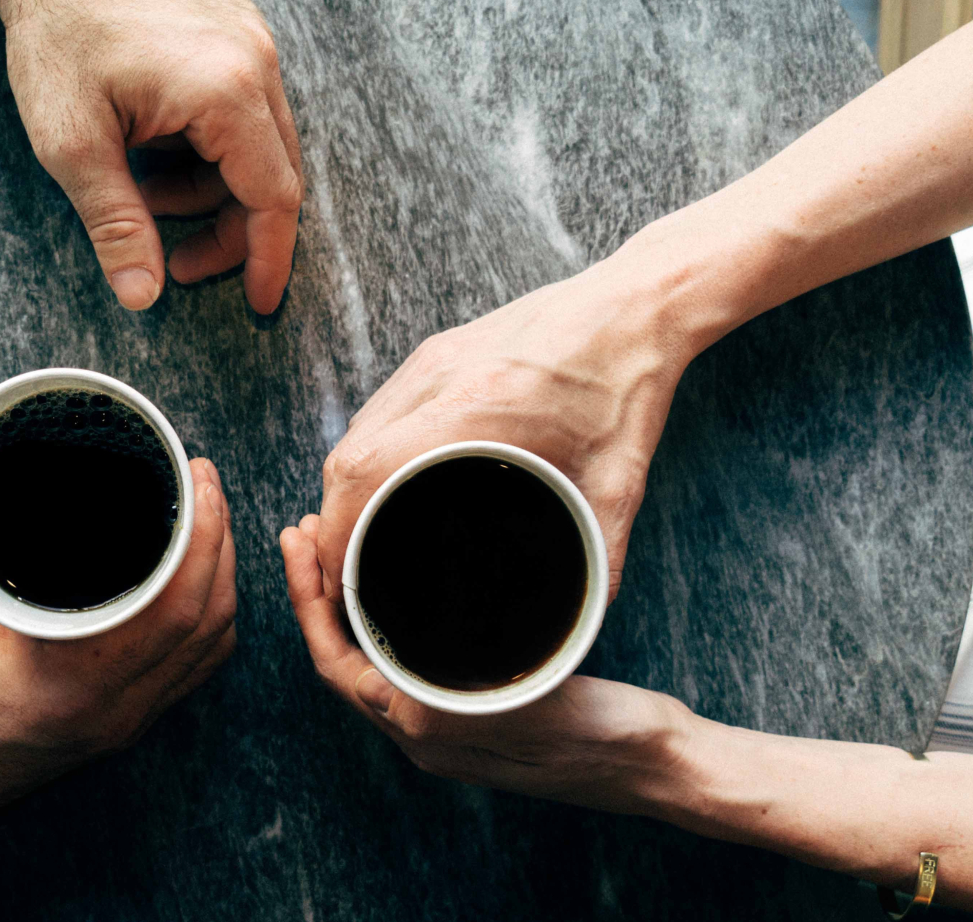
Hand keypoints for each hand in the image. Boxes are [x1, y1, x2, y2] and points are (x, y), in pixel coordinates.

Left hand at [0, 0, 303, 313]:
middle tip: (180, 263)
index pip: (274, 197)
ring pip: (259, 144)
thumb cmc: (56, 34)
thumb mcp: (73, 143)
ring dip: (213, 187)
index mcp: (225, 91)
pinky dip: (209, 147)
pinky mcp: (233, 30)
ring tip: (147, 196)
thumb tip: (143, 296)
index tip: (259, 302)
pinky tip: (157, 152)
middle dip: (231, 230)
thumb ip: (115, 224)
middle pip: (275, 175)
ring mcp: (248, 41)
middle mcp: (253, 62)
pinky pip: (243, 108)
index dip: (268, 259)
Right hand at [0, 458, 240, 804]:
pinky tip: (194, 575)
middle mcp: (113, 709)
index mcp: (72, 679)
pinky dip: (207, 614)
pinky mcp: (124, 723)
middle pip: (210, 619)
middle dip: (220, 538)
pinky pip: (193, 668)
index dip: (203, 536)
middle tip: (202, 477)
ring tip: (206, 514)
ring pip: (211, 646)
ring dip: (220, 575)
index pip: (176, 607)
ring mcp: (125, 722)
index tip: (196, 476)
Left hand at [277, 513, 689, 812]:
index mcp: (427, 734)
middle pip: (343, 655)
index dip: (309, 601)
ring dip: (347, 600)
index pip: (335, 664)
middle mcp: (425, 732)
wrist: (657, 762)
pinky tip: (398, 577)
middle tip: (303, 529)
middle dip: (317, 592)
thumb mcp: (530, 712)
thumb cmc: (605, 737)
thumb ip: (458, 706)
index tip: (301, 541)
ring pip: (371, 655)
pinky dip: (387, 612)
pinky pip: (407, 656)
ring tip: (337, 542)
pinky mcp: (474, 703)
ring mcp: (447, 720)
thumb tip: (392, 693)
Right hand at [314, 265, 718, 596]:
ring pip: (356, 429)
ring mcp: (433, 359)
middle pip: (346, 456)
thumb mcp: (621, 484)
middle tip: (347, 568)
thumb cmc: (631, 386)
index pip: (366, 471)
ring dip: (347, 484)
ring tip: (359, 532)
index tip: (339, 574)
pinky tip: (386, 480)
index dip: (336, 529)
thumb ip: (602, 556)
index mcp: (478, 409)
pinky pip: (379, 407)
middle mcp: (441, 378)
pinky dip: (369, 450)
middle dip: (334, 518)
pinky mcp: (438, 350)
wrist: (638, 305)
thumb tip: (588, 618)